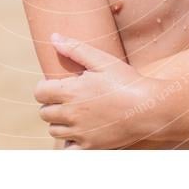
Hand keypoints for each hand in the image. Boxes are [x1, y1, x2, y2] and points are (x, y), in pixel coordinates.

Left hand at [35, 33, 161, 149]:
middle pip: (44, 113)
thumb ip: (75, 48)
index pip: (39, 92)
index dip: (44, 87)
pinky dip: (69, 143)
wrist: (148, 108)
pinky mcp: (91, 146)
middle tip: (68, 98)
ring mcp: (80, 132)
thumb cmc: (126, 81)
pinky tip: (79, 132)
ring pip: (54, 130)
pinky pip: (68, 150)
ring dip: (59, 122)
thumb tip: (54, 38)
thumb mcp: (102, 60)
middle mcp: (71, 114)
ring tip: (75, 113)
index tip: (55, 85)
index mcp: (70, 91)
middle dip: (52, 104)